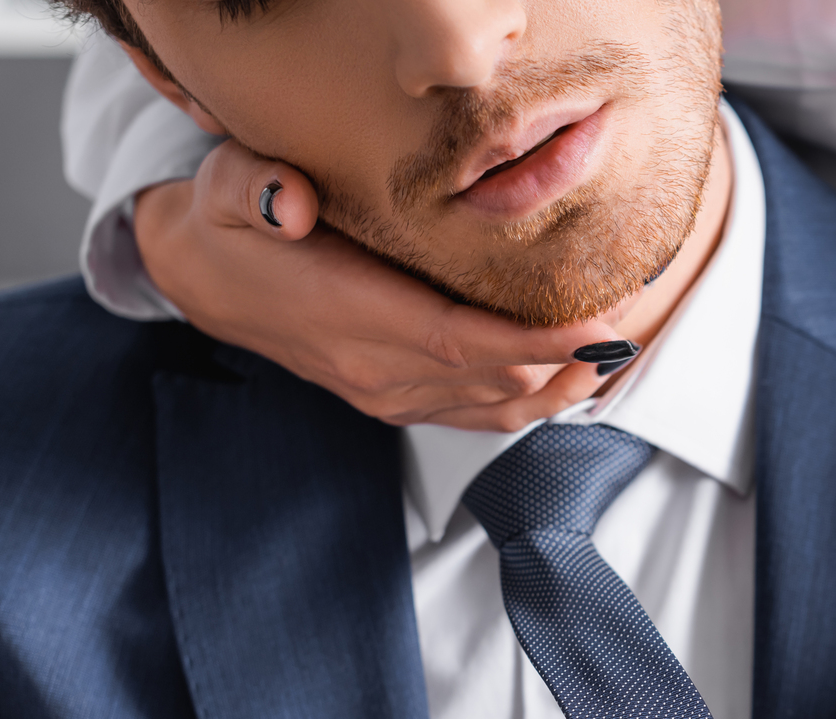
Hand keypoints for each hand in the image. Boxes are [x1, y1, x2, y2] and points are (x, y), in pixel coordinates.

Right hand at [130, 139, 625, 429]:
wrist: (206, 281)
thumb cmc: (234, 228)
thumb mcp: (227, 187)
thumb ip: (255, 187)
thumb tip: (287, 200)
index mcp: (348, 318)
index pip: (459, 341)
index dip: (535, 341)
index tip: (597, 328)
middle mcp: (377, 372)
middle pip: (495, 379)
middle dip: (569, 356)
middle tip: (629, 316)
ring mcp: (392, 396)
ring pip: (499, 406)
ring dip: (564, 383)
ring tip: (619, 348)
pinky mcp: (402, 403)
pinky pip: (483, 415)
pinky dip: (537, 398)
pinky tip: (578, 376)